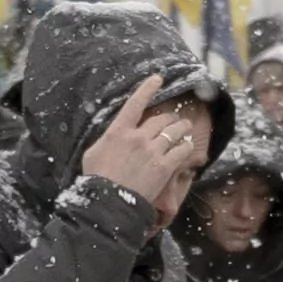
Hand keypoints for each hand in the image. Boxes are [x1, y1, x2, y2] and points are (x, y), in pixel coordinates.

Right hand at [90, 84, 216, 219]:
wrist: (109, 202)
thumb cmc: (96, 179)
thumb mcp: (94, 153)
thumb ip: (108, 140)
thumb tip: (113, 136)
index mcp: (118, 131)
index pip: (135, 103)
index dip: (147, 89)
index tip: (158, 79)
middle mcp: (138, 137)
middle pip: (160, 119)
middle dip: (170, 117)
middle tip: (175, 118)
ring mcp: (153, 151)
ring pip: (174, 131)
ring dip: (182, 127)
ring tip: (186, 127)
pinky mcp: (165, 166)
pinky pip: (181, 150)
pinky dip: (186, 146)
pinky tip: (188, 146)